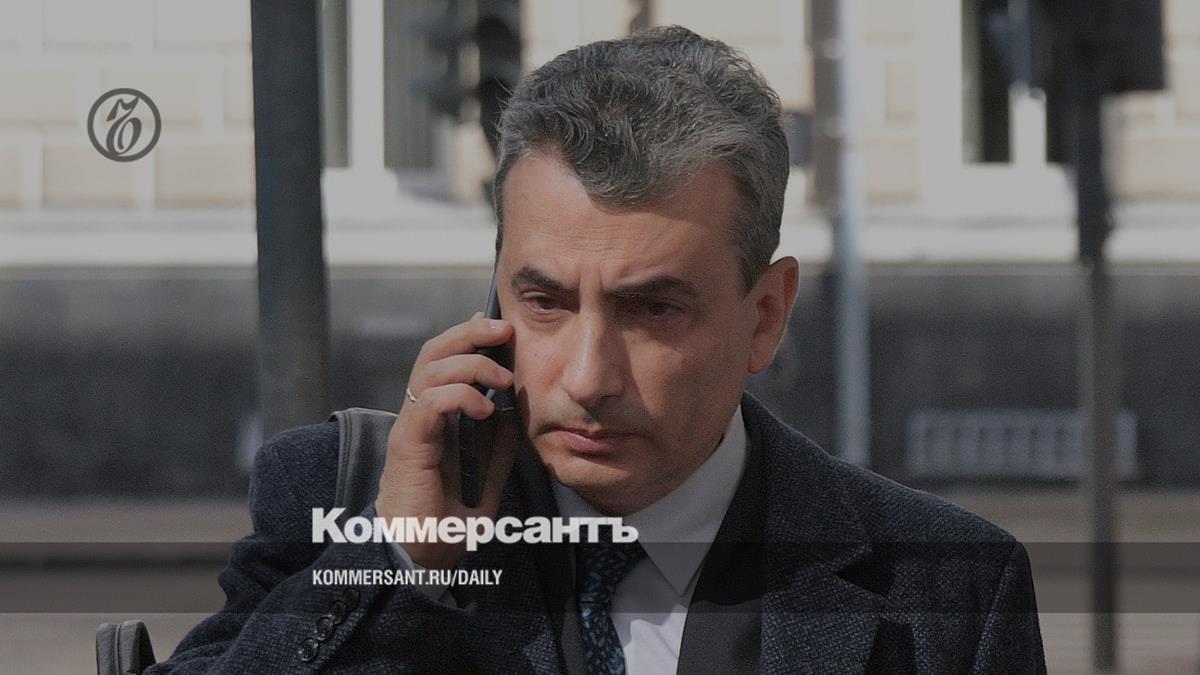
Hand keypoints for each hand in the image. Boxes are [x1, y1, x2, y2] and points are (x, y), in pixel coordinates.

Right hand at [374, 312, 520, 568]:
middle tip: (503, 330)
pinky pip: (430, 403)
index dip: (471, 338)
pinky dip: (460, 396)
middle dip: (469, 333)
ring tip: (502, 380)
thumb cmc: (443, 527)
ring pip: (430, 369)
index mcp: (435, 419)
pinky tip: (485, 410)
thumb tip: (513, 414)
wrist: (417, 561)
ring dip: (471, 364)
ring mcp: (410, 426)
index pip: (446, 360)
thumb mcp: (486, 483)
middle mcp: (419, 415)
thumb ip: (498, 450)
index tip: (503, 332)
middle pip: (434, 352)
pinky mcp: (408, 444)